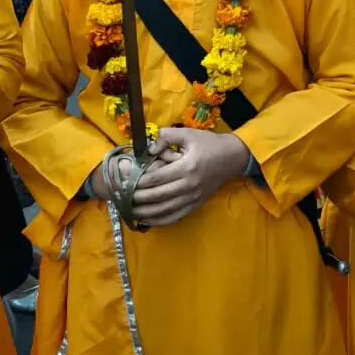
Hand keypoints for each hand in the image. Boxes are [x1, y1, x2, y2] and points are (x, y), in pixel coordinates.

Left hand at [128, 128, 249, 226]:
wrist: (233, 157)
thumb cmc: (210, 144)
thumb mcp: (189, 134)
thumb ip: (167, 136)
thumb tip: (149, 148)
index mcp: (187, 167)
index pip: (156, 178)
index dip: (138, 182)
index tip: (124, 182)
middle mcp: (189, 185)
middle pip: (157, 196)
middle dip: (137, 198)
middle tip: (122, 197)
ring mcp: (193, 197)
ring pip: (165, 210)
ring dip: (145, 212)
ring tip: (130, 210)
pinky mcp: (196, 204)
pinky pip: (176, 216)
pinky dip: (160, 220)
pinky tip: (148, 220)